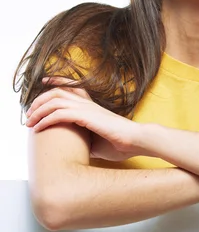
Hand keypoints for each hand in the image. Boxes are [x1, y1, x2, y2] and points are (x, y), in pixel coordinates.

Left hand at [25, 76, 144, 158]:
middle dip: (39, 100)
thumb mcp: (99, 144)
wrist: (138, 140)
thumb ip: (86, 142)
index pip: (72, 87)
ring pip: (54, 100)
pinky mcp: (87, 116)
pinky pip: (59, 114)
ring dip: (38, 110)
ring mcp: (87, 108)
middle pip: (57, 92)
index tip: (43, 83)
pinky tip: (39, 128)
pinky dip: (46, 120)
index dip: (56, 82)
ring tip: (29, 122)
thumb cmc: (122, 144)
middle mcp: (88, 104)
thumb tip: (77, 149)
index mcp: (92, 107)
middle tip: (29, 114)